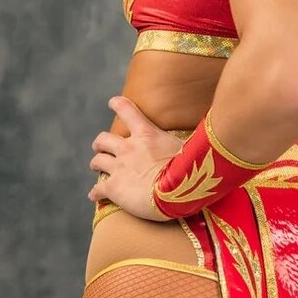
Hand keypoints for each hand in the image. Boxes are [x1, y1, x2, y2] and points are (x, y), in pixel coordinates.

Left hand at [88, 96, 184, 220]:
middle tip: (100, 148)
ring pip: (97, 161)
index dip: (118, 104)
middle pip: (103, 139)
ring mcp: (119, 168)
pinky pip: (97, 189)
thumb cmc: (190, 170)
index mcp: (146, 134)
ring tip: (97, 168)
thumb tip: (202, 136)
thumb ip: (186, 141)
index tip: (112, 102)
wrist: (177, 194)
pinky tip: (95, 196)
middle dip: (100, 144)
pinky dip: (95, 192)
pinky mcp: (113, 188)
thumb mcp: (189, 147)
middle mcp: (128, 148)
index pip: (127, 110)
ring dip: (96, 164)